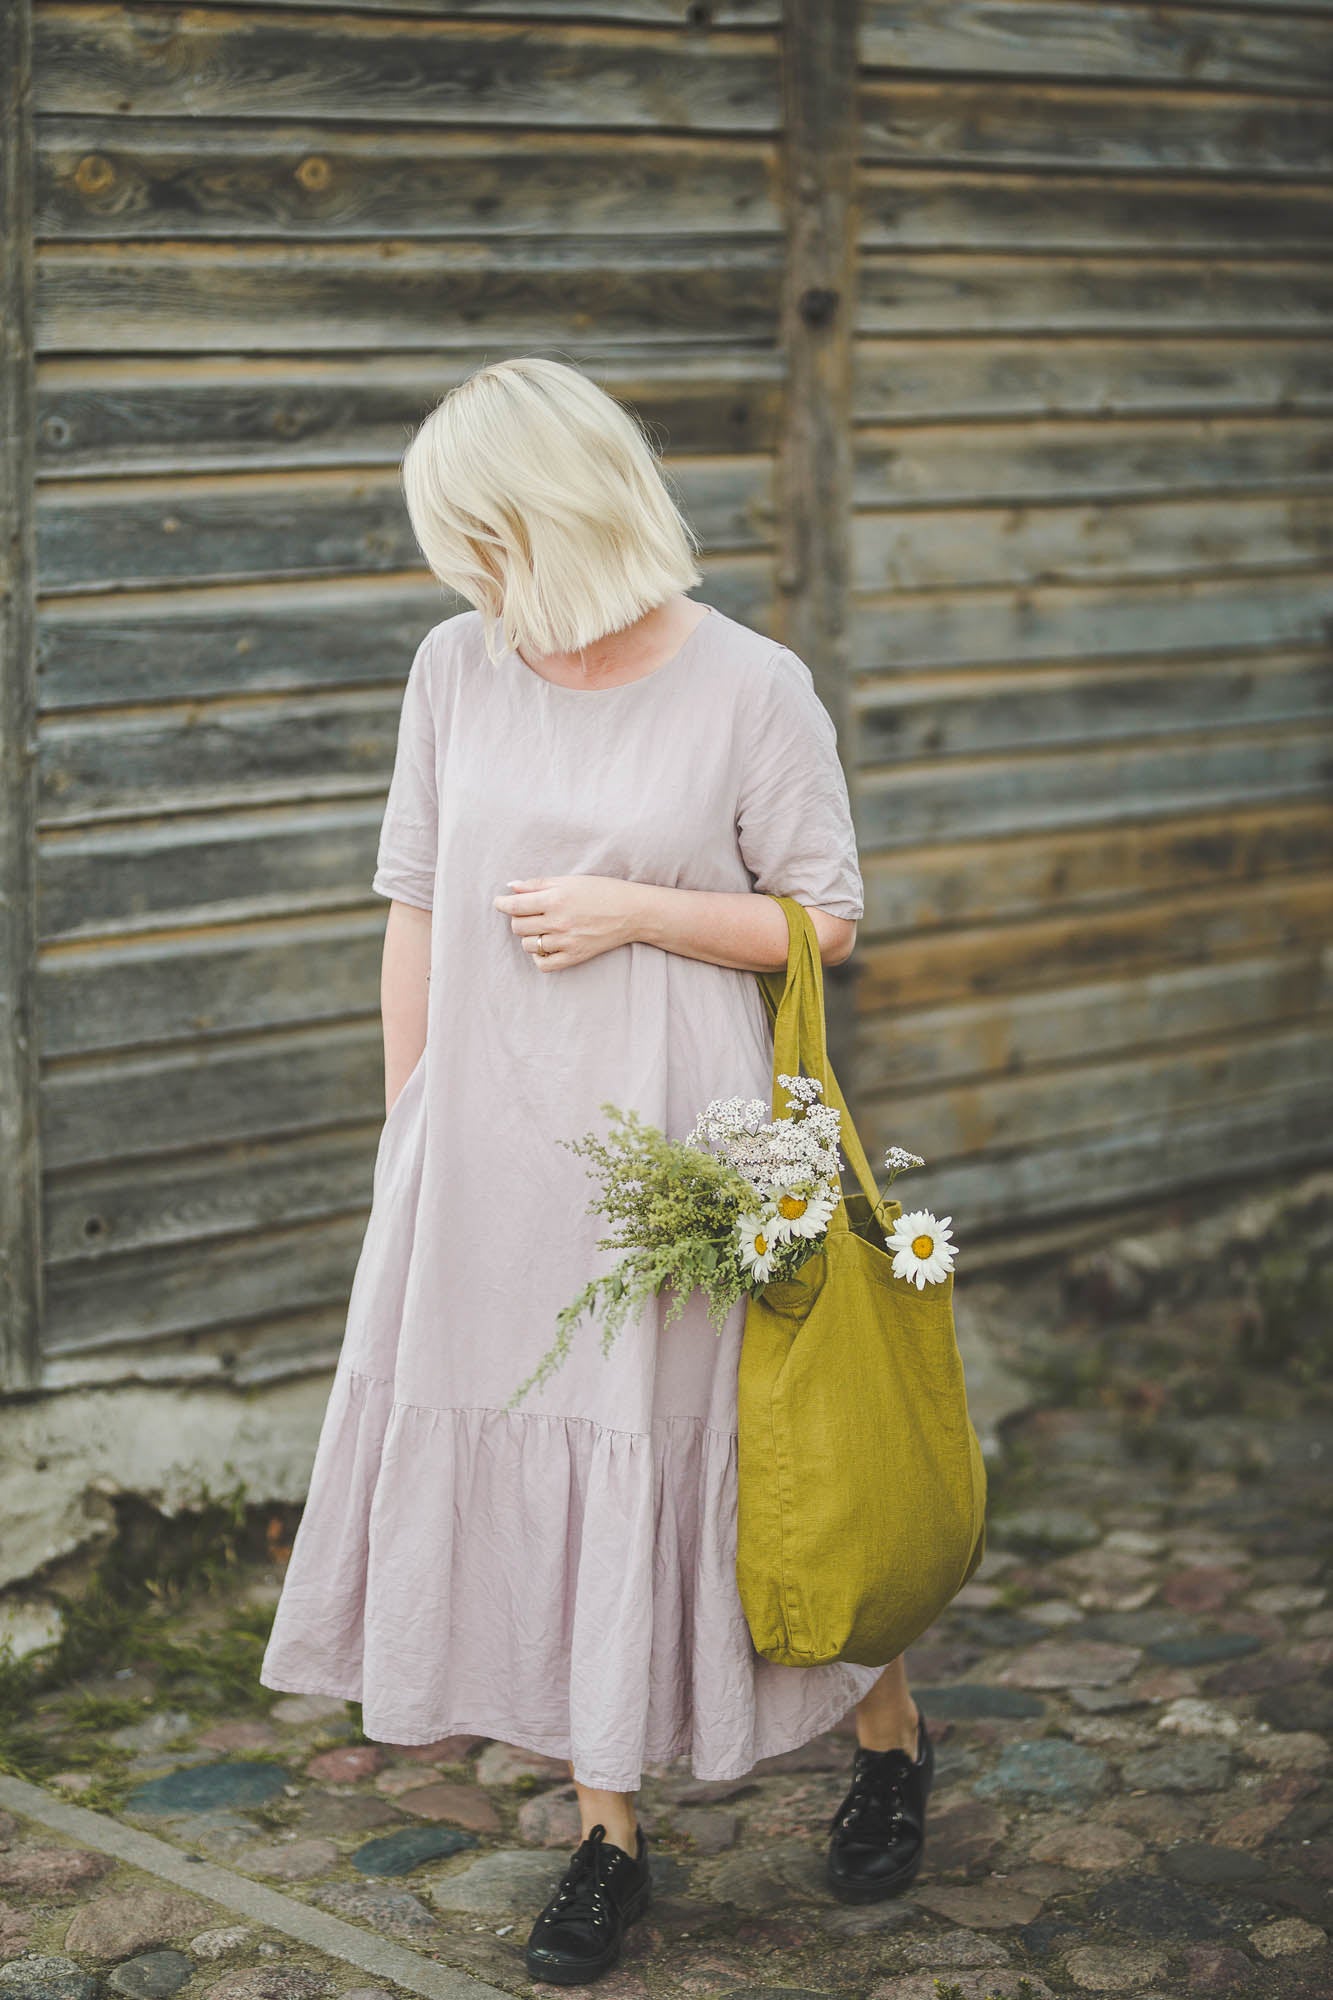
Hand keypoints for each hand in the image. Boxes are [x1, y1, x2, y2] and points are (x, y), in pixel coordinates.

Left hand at [494, 875, 642, 970]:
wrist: (632, 912)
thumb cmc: (601, 891)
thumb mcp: (569, 881)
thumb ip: (538, 884)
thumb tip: (511, 887)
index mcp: (555, 899)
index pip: (515, 905)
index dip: (502, 903)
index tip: (499, 902)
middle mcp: (558, 921)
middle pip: (518, 926)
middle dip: (517, 919)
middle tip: (527, 913)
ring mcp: (566, 941)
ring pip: (528, 945)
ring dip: (528, 937)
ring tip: (541, 928)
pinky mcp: (574, 956)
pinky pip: (543, 964)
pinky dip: (539, 956)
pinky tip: (546, 945)